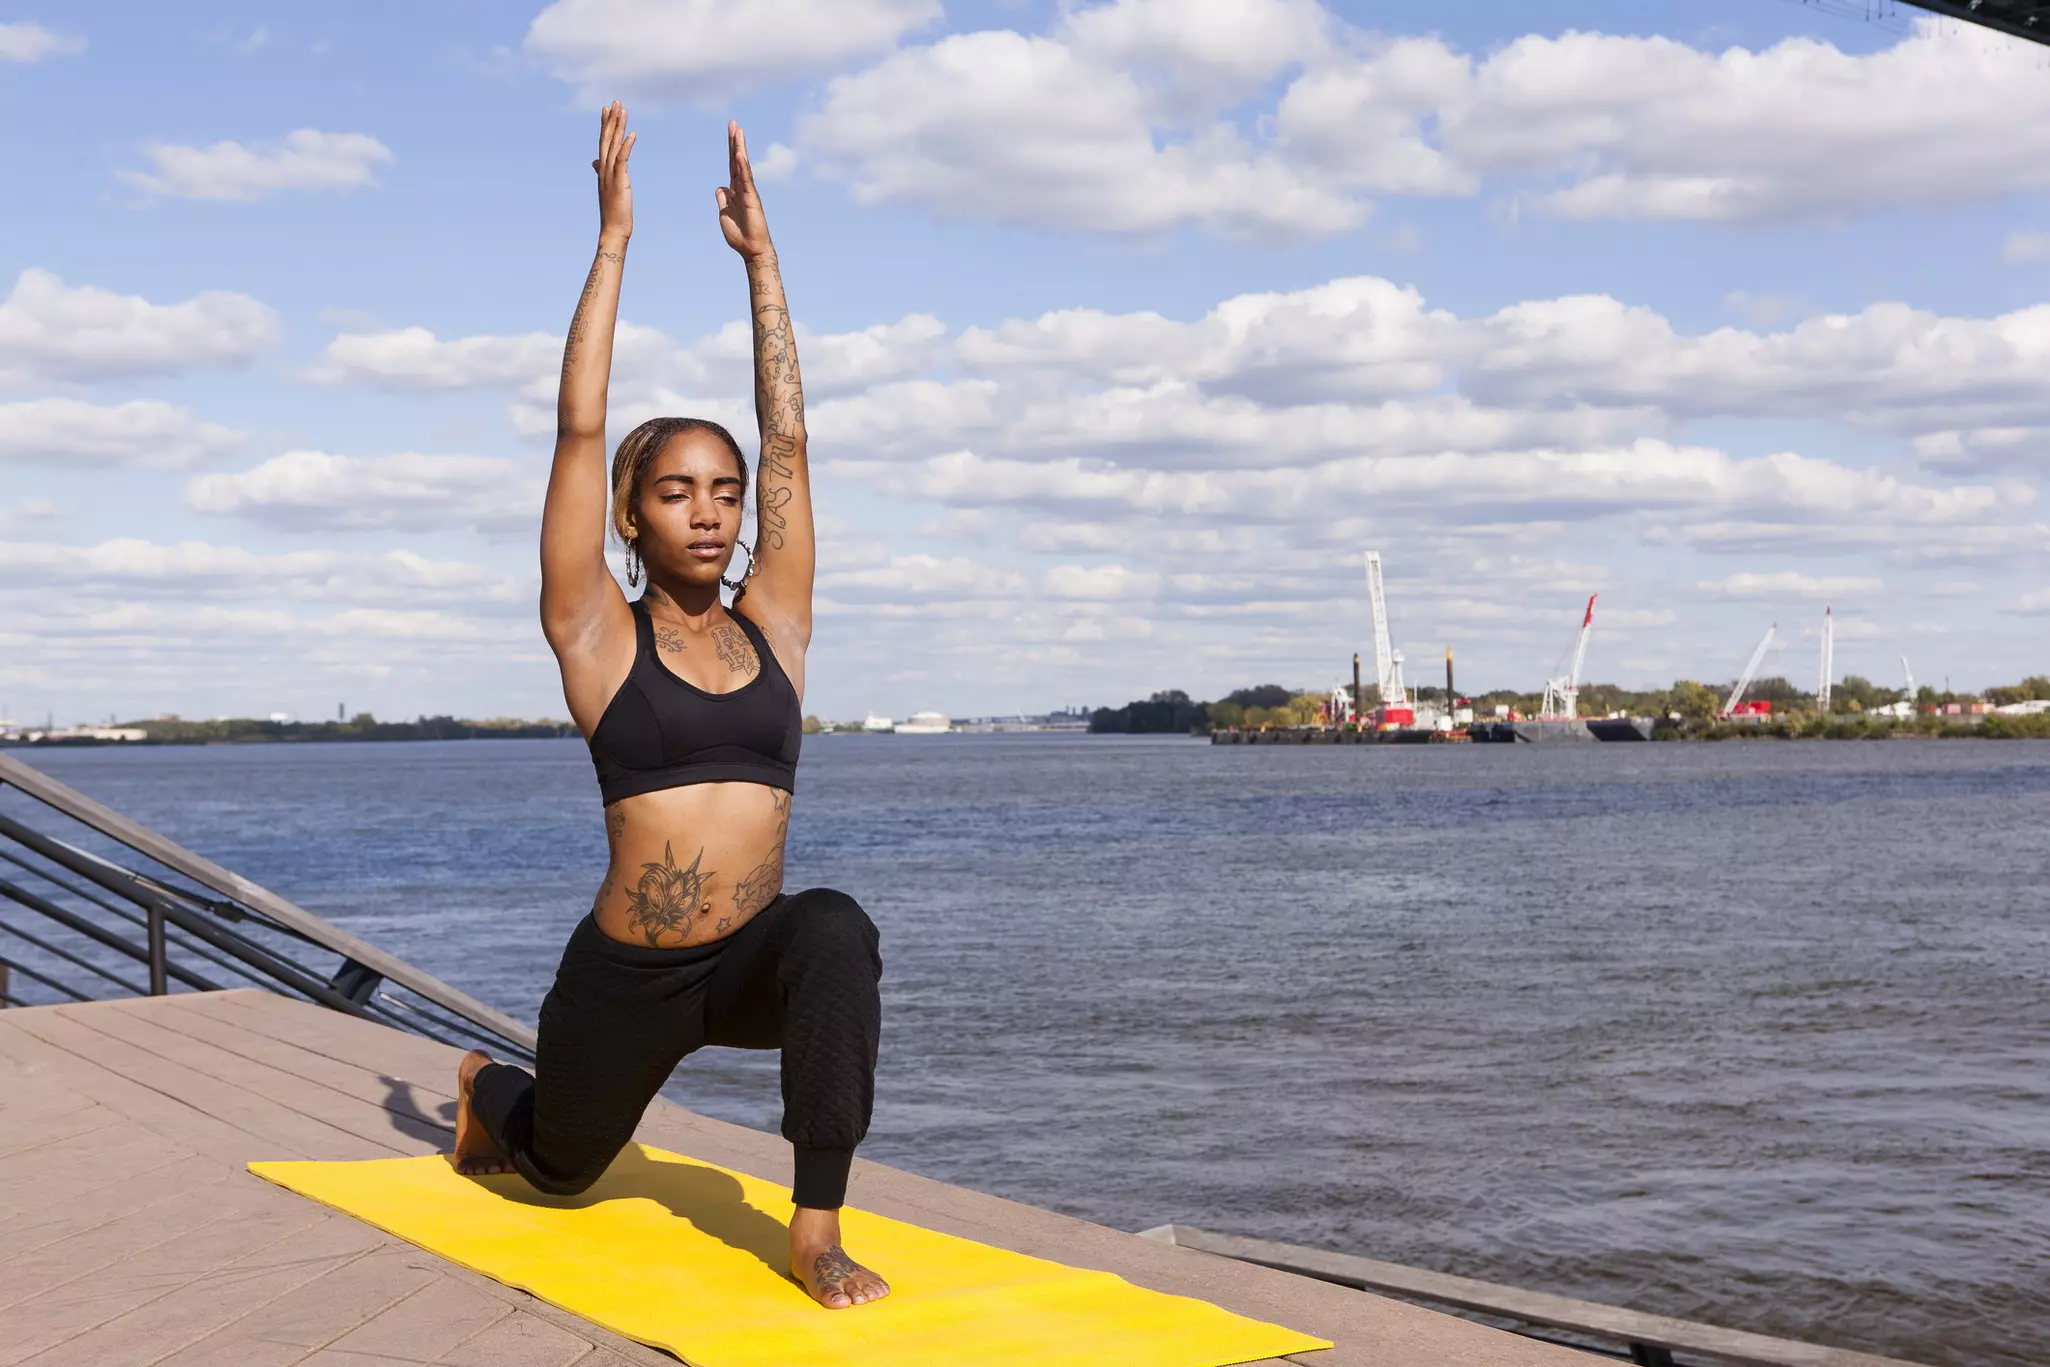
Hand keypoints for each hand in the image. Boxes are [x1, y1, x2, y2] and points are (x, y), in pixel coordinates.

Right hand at [593, 101, 634, 243]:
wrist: (614, 229)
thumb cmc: (613, 210)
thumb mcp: (608, 187)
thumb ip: (602, 171)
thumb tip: (594, 162)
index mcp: (602, 169)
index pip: (602, 142)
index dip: (604, 124)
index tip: (606, 108)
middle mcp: (603, 169)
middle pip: (606, 139)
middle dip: (611, 119)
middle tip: (615, 101)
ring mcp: (610, 174)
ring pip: (613, 145)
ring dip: (618, 126)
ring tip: (622, 110)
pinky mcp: (619, 181)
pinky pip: (622, 159)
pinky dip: (626, 146)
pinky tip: (632, 134)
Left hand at [716, 121, 771, 258]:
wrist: (751, 249)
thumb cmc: (740, 235)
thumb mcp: (724, 214)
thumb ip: (723, 200)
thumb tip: (720, 187)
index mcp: (735, 191)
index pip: (731, 166)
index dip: (730, 149)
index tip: (731, 133)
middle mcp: (742, 188)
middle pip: (737, 160)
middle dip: (735, 141)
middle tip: (733, 123)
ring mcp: (748, 191)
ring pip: (742, 165)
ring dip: (739, 147)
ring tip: (738, 130)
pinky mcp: (752, 198)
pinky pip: (746, 179)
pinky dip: (742, 166)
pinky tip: (738, 154)